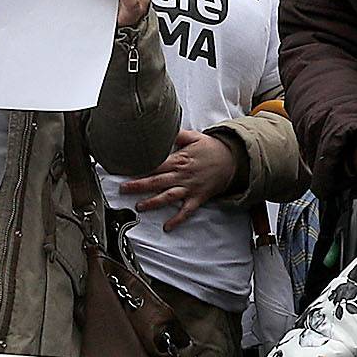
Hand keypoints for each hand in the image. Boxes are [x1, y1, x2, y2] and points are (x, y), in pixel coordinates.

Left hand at [119, 128, 239, 230]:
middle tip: (123, 189)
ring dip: (153, 202)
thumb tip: (161, 129)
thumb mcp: (194, 136)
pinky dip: (177, 220)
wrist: (233, 161)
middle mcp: (182, 175)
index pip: (156, 164)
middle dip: (138, 186)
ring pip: (168, 196)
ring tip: (139, 206)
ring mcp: (190, 188)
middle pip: (157, 181)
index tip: (126, 169)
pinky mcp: (198, 198)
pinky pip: (187, 211)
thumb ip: (176, 134)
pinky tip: (168, 227)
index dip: (140, 167)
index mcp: (179, 159)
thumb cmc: (212, 149)